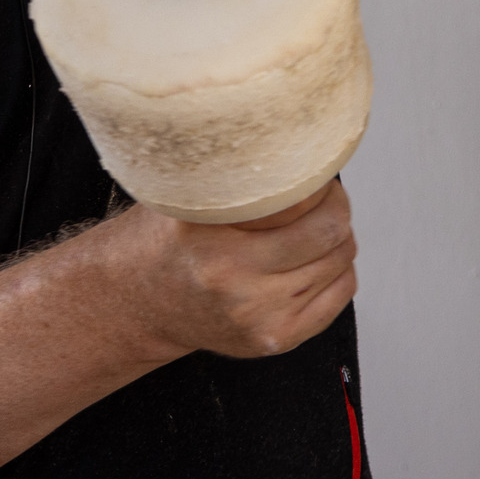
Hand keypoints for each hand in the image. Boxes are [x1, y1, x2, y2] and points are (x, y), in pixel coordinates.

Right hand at [94, 182, 359, 362]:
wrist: (139, 304)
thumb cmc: (167, 241)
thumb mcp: (184, 196)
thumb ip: (230, 173)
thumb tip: (290, 139)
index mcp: (213, 247)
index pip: (303, 206)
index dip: (318, 182)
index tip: (311, 169)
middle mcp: (237, 288)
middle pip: (329, 234)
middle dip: (335, 208)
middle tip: (323, 196)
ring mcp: (259, 319)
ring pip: (341, 262)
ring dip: (336, 238)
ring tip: (312, 226)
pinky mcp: (276, 339)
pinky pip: (340, 294)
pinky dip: (338, 270)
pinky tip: (312, 258)